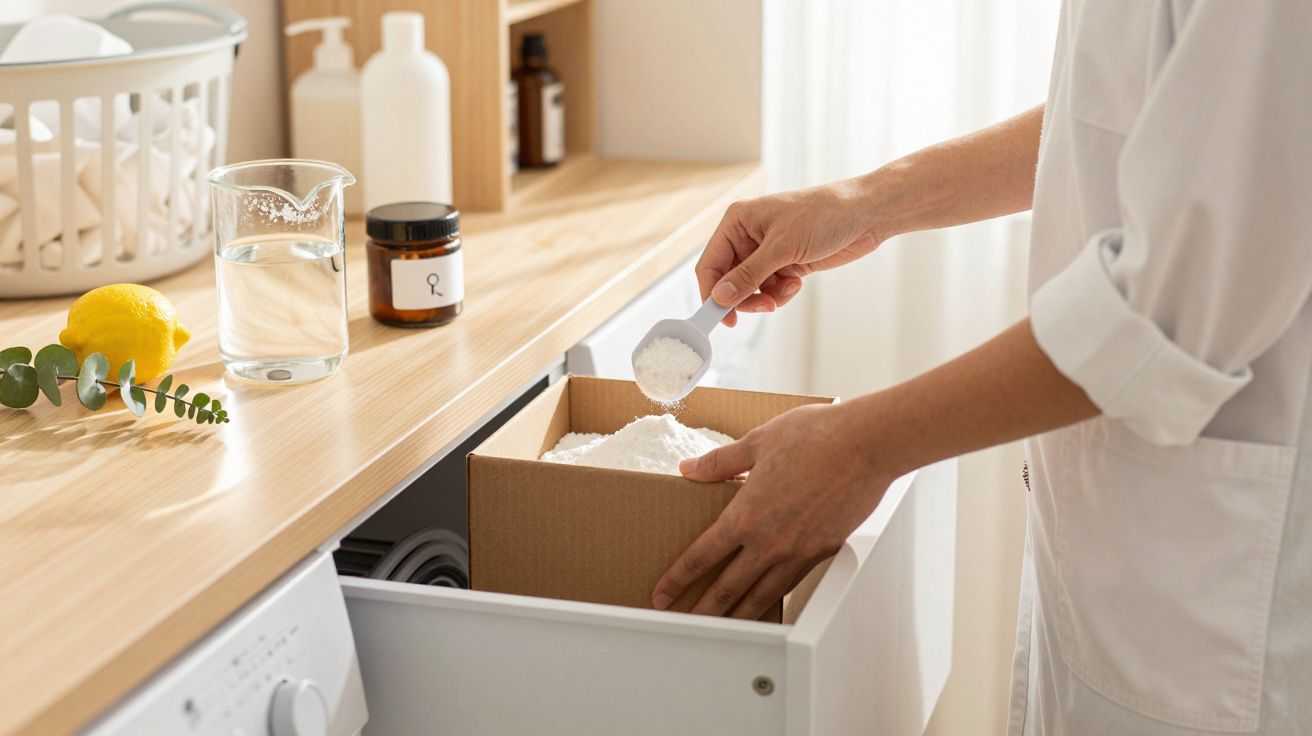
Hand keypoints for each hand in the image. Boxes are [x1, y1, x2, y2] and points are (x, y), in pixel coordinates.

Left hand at [651, 402, 893, 618]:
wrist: (867, 445)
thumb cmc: (816, 436)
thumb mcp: (758, 442)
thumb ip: (720, 462)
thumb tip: (689, 469)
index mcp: (746, 515)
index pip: (702, 556)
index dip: (678, 578)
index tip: (662, 593)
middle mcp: (770, 542)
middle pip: (728, 588)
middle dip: (703, 609)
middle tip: (684, 621)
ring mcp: (799, 551)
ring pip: (762, 595)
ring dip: (739, 614)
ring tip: (724, 626)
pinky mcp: (824, 551)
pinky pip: (792, 583)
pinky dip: (775, 597)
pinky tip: (768, 600)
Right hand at [697, 180, 883, 326]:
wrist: (864, 214)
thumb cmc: (824, 215)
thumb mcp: (782, 247)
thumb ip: (749, 275)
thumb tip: (720, 297)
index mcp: (737, 222)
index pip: (710, 264)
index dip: (712, 293)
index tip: (721, 317)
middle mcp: (747, 236)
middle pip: (729, 281)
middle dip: (746, 297)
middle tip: (765, 308)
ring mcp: (766, 251)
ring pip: (750, 289)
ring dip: (767, 297)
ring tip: (788, 289)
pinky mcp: (784, 263)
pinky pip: (770, 289)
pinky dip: (781, 293)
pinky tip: (797, 282)